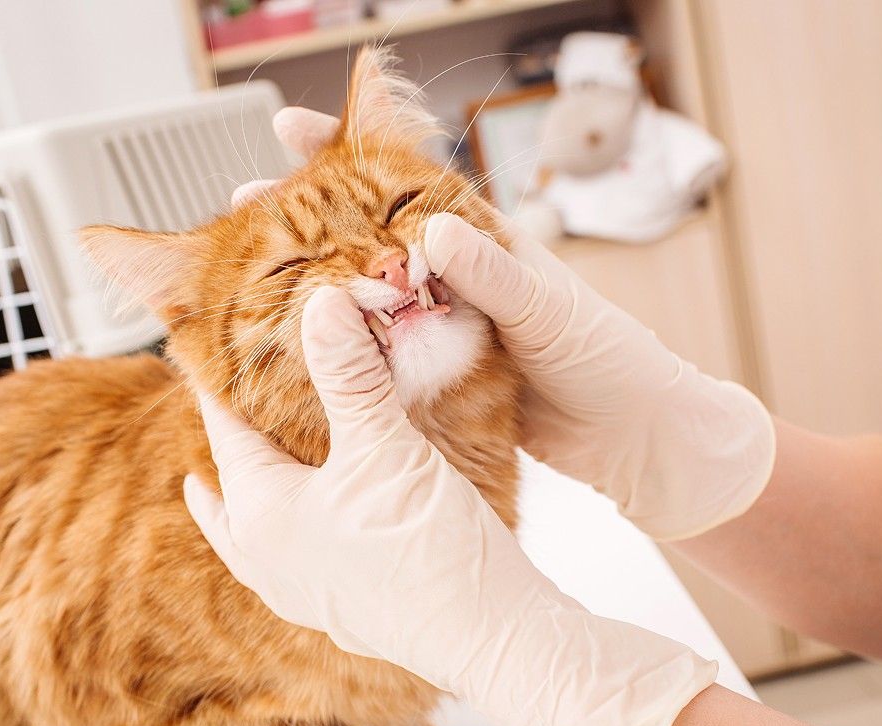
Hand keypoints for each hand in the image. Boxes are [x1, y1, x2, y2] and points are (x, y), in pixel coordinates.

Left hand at [184, 286, 716, 725]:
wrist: (491, 637)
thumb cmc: (429, 548)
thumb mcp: (385, 448)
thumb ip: (348, 375)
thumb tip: (321, 304)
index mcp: (261, 516)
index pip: (223, 429)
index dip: (224, 380)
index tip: (222, 341)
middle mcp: (268, 560)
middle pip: (229, 486)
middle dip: (234, 439)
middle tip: (238, 396)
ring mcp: (302, 592)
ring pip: (257, 528)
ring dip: (259, 486)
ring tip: (260, 458)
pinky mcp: (342, 608)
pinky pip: (296, 553)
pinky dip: (298, 518)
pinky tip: (324, 508)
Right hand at [257, 105, 774, 540]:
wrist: (637, 441)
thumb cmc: (612, 362)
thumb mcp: (551, 311)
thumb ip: (493, 275)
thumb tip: (433, 227)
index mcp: (487, 248)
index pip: (407, 185)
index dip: (348, 155)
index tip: (291, 128)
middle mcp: (458, 284)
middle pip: (369, 243)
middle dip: (307, 221)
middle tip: (244, 207)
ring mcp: (446, 335)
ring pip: (368, 304)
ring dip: (315, 290)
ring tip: (251, 276)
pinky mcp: (443, 386)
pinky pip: (383, 363)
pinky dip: (345, 356)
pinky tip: (300, 354)